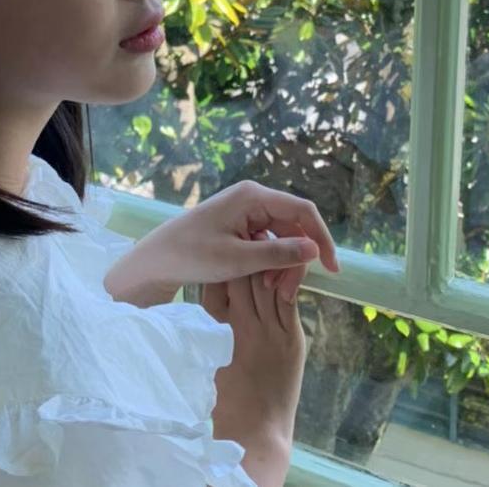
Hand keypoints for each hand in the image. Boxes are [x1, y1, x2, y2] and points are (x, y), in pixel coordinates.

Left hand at [105, 179, 338, 305]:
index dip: (322, 238)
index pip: (303, 211)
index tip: (332, 269)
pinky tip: (263, 283)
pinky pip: (267, 242)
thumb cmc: (191, 255)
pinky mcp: (238, 226)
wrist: (156, 260)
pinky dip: (270, 263)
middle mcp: (251, 198)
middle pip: (294, 226)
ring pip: (282, 237)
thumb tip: (315, 249)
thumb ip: (278, 254)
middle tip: (287, 292)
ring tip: (272, 291)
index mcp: (253, 196)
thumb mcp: (238, 260)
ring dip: (283, 265)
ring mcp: (244, 211)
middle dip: (297, 259)